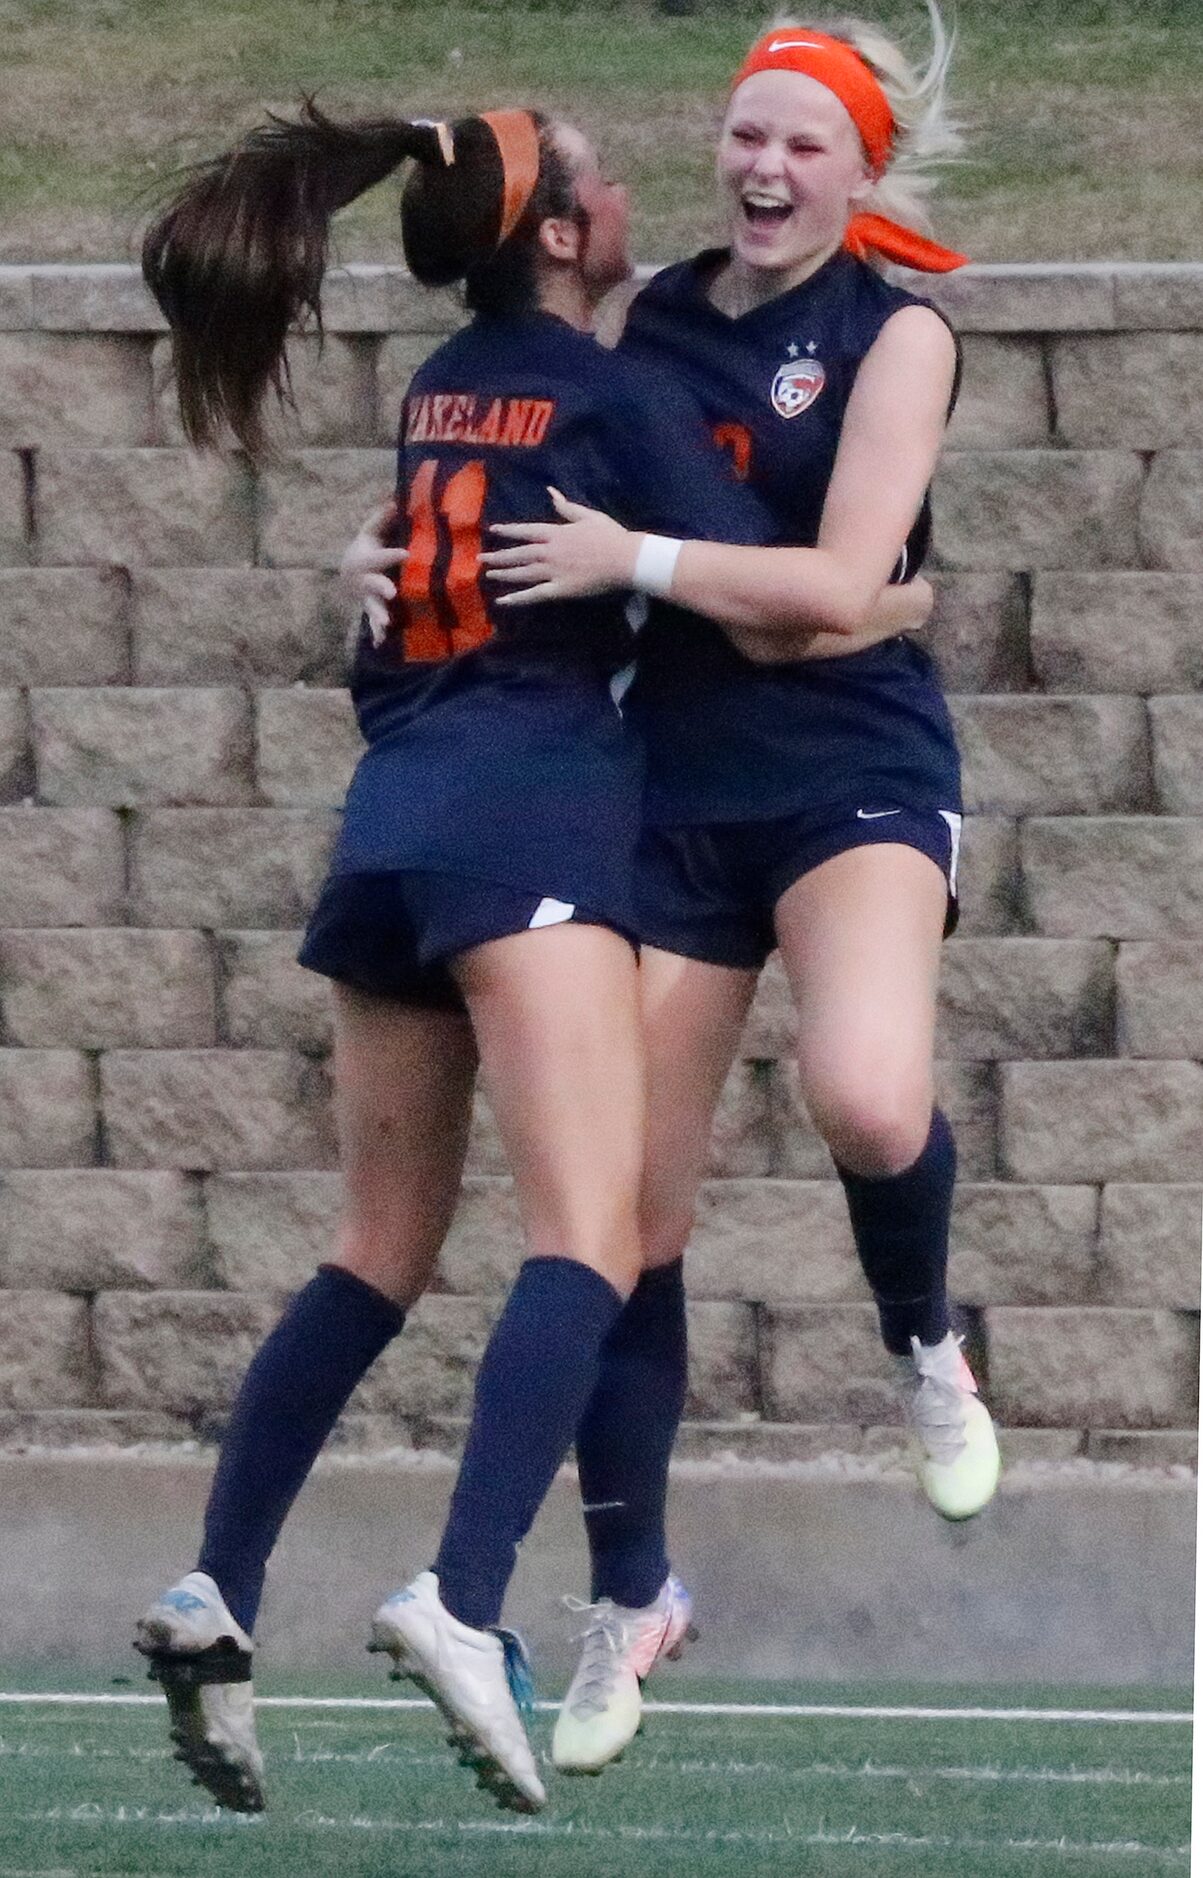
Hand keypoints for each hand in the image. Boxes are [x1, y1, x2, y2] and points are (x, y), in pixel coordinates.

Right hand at [339, 499, 406, 645]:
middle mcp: (365, 580)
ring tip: (385, 624)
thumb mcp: (371, 531)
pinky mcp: (372, 608)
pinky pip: (373, 623)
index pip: (380, 556)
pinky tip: (380, 643)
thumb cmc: (367, 548)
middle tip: (392, 592)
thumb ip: (383, 518)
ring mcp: (367, 597)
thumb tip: (397, 499)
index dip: (392, 555)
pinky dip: (376, 633)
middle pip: (372, 584)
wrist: (348, 571)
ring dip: (378, 615)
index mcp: (366, 559)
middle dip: (381, 588)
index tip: (407, 553)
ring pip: (372, 606)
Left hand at [480, 487, 637, 605]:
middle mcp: (549, 552)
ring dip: (504, 573)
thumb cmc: (610, 536)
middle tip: (480, 557)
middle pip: (518, 554)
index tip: (494, 529)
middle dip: (499, 555)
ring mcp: (553, 572)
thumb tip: (551, 492)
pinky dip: (517, 598)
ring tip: (488, 574)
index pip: (526, 531)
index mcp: (556, 533)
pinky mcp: (560, 590)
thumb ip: (567, 507)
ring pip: (522, 573)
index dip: (508, 530)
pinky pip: (534, 595)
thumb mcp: (588, 515)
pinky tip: (502, 601)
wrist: (625, 559)